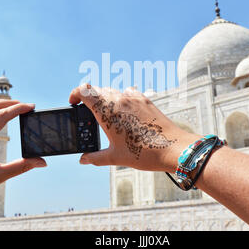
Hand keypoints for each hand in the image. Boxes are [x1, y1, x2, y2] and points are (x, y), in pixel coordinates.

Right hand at [69, 84, 200, 171]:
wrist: (174, 149)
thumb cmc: (145, 153)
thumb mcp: (116, 157)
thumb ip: (96, 157)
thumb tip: (84, 159)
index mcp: (107, 111)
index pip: (85, 90)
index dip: (75, 94)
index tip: (73, 103)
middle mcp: (120, 100)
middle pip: (97, 89)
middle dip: (89, 99)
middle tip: (89, 114)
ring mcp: (134, 98)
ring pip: (113, 90)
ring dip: (105, 99)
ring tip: (107, 116)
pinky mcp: (146, 100)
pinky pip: (129, 93)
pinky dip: (122, 99)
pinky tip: (126, 113)